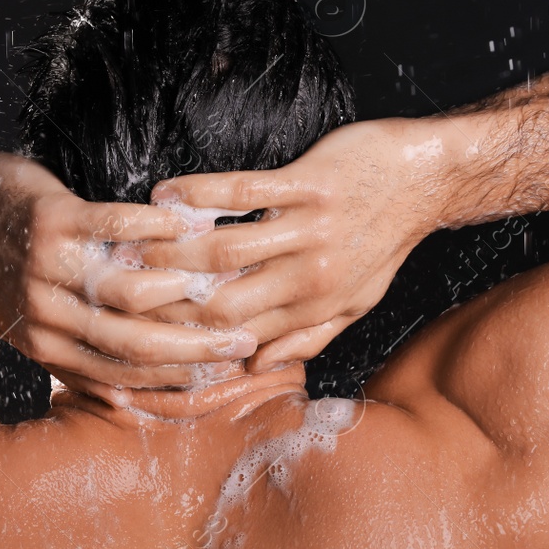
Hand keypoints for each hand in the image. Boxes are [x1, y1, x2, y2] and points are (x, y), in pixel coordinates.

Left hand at [0, 150, 257, 387]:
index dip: (174, 378)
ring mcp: (48, 269)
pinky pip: (113, 227)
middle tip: (242, 340)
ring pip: (129, 292)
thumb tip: (123, 393)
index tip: (219, 375)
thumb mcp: (25, 322)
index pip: (119, 376)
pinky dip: (157, 228)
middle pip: (132, 344)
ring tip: (223, 281)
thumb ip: (71, 352)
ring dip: (183, 288)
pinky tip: (187, 224)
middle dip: (194, 347)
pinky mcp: (52, 221)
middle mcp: (46, 315)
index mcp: (44, 347)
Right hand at [133, 118, 449, 369]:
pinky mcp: (309, 184)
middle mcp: (309, 276)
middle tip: (120, 293)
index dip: (190, 340)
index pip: (238, 337)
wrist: (428, 179)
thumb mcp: (355, 303)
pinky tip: (165, 194)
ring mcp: (308, 229)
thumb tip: (253, 368)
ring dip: (170, 251)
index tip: (148, 333)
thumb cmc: (387, 240)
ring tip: (128, 247)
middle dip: (168, 302)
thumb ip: (305, 338)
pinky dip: (197, 193)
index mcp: (315, 308)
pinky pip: (242, 190)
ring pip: (224, 251)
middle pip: (221, 303)